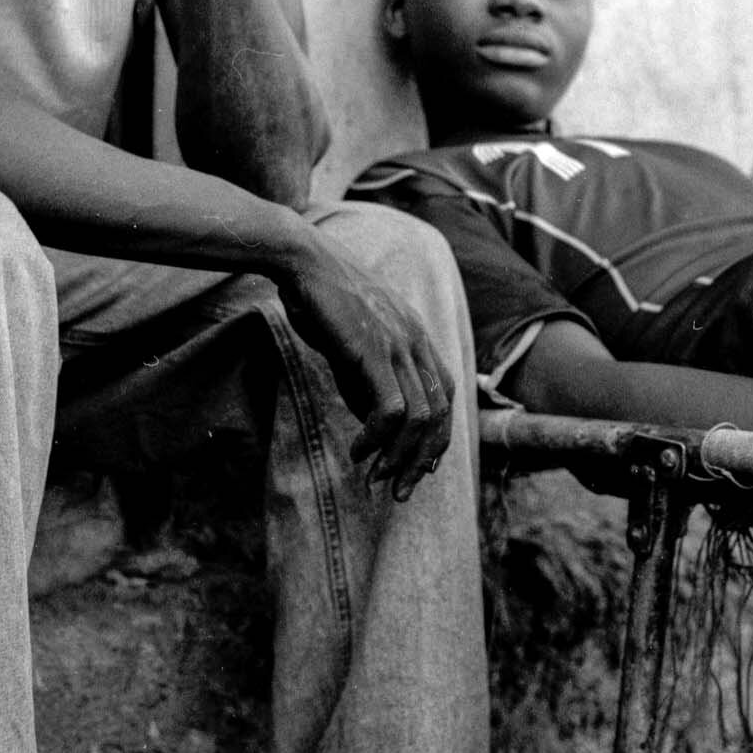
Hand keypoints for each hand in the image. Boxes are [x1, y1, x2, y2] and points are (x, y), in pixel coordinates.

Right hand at [276, 243, 456, 497]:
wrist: (305, 262)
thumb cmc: (324, 303)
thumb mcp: (356, 345)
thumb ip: (371, 380)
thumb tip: (377, 426)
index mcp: (417, 336)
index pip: (446, 395)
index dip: (437, 437)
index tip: (418, 468)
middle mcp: (417, 340)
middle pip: (440, 413)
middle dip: (422, 459)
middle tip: (399, 490)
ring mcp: (399, 344)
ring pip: (421, 417)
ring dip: (400, 456)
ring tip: (376, 476)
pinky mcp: (373, 351)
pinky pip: (391, 409)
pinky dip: (378, 439)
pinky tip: (358, 449)